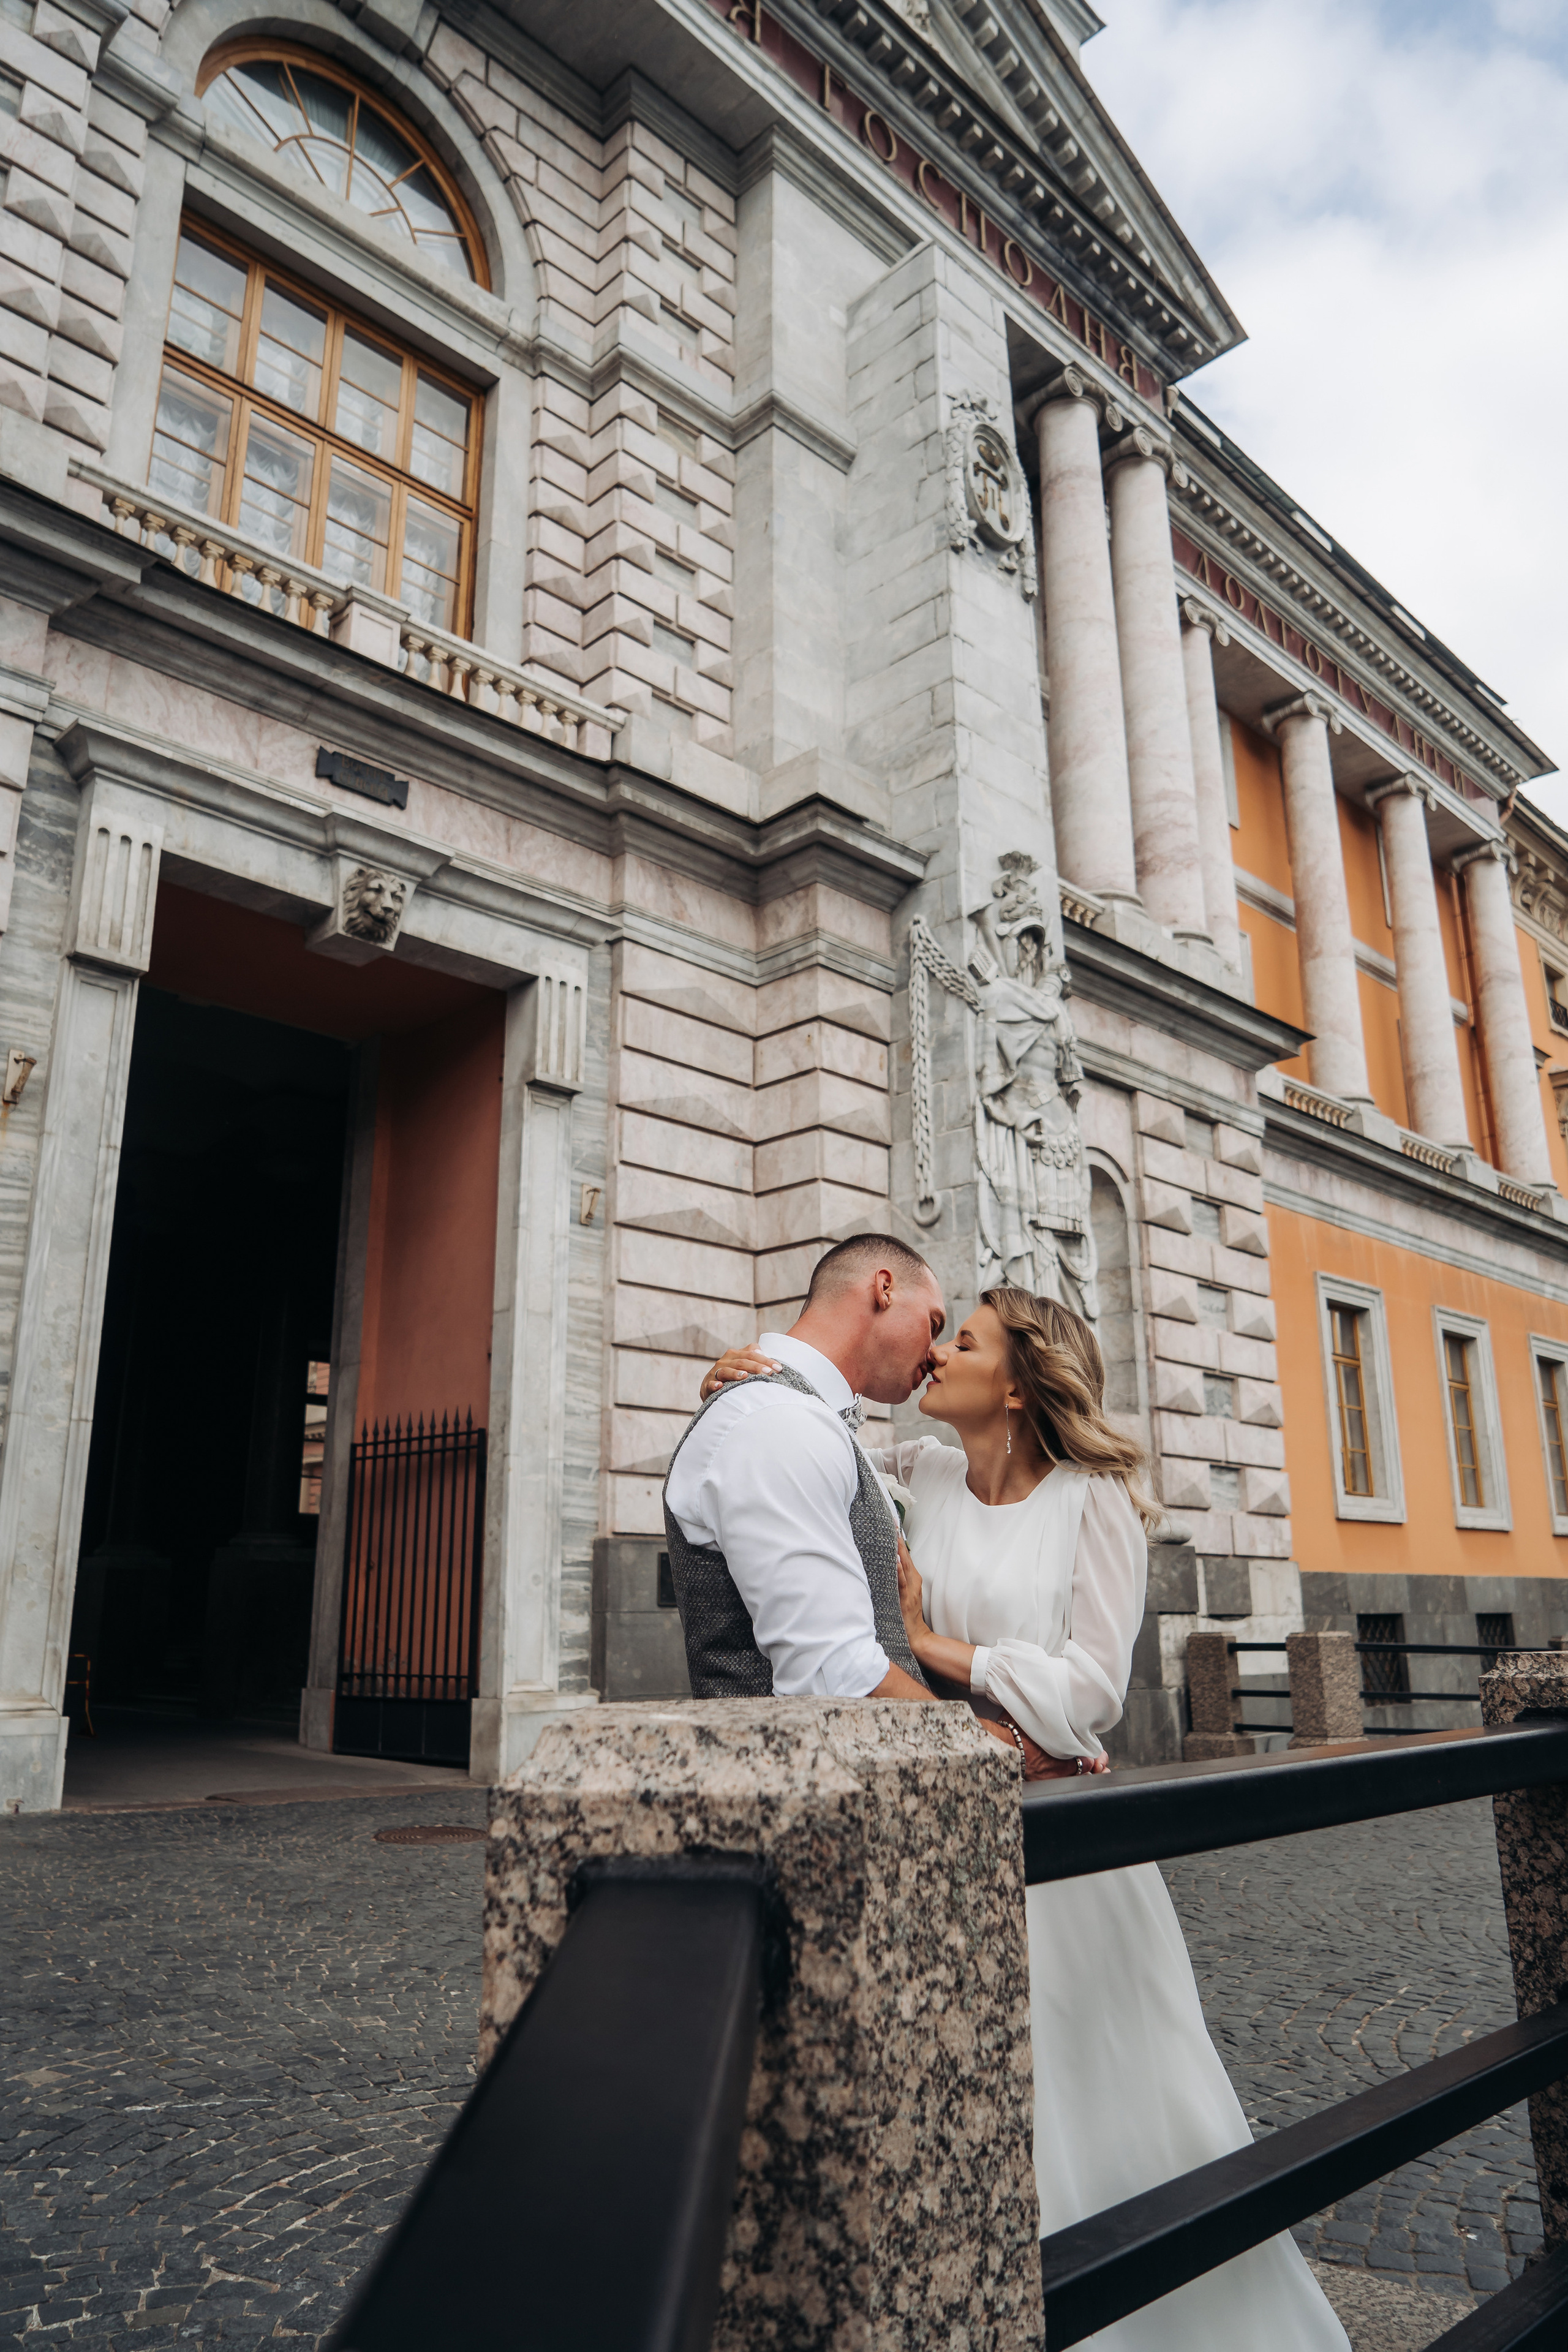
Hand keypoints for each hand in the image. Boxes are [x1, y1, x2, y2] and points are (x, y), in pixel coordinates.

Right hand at [699, 1344, 778, 1402]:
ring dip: (735, 1373)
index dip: (766, 1360)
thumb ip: (754, 1356)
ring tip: (745, 1376)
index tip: (779, 1368)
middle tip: (769, 1373)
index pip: (752, 1354)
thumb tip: (763, 1350)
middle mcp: (725, 1361)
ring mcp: (716, 1373)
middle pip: (742, 1361)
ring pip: (726, 1371)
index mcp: (735, 1354)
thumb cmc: (733, 1377)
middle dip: (756, 1367)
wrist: (712, 1390)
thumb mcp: (743, 1365)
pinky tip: (719, 1386)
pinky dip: (714, 1385)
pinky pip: (710, 1384)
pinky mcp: (707, 1385)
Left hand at [895, 1535, 926, 1653]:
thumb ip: (898, 1578)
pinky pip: (902, 1583)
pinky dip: (899, 1572)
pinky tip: (894, 1563)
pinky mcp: (906, 1599)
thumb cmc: (907, 1612)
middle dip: (898, 1541)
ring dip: (898, 1552)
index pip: (905, 1555)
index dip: (899, 1540)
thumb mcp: (904, 1591)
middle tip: (891, 1524)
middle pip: (905, 1557)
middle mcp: (913, 1581)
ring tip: (892, 1538)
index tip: (892, 1524)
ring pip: (904, 1567)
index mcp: (913, 1577)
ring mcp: (911, 1590)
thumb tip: (887, 1563)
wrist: (915, 1634)